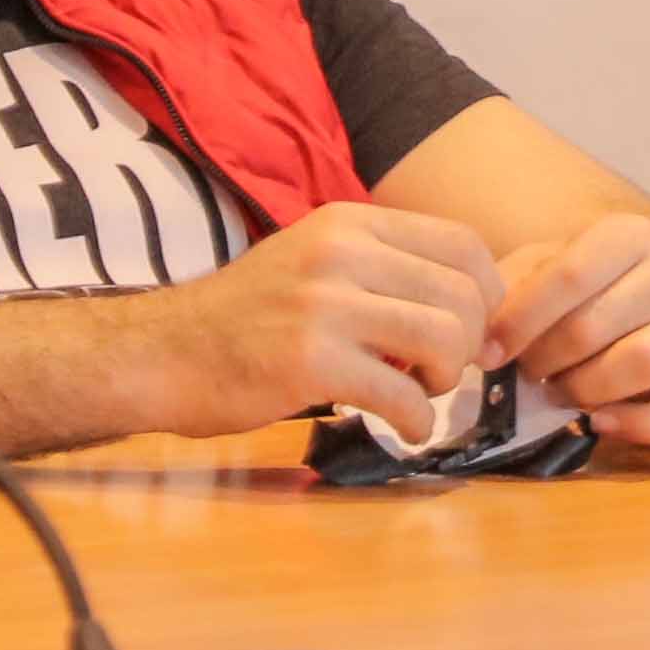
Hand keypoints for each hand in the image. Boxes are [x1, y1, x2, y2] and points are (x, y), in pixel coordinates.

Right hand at [188, 201, 504, 431]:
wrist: (162, 352)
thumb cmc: (247, 318)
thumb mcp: (316, 262)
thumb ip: (385, 271)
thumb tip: (474, 309)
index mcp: (350, 222)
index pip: (464, 244)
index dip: (486, 296)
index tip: (471, 332)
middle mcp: (342, 252)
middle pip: (464, 295)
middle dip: (467, 346)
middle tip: (435, 371)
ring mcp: (325, 306)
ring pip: (445, 340)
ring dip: (444, 381)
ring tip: (415, 393)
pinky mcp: (311, 362)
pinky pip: (404, 396)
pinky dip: (416, 422)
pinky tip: (400, 427)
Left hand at [491, 215, 649, 447]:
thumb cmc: (588, 286)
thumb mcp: (546, 266)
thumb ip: (512, 289)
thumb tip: (483, 339)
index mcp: (630, 235)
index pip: (569, 276)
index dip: (520, 321)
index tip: (489, 353)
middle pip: (596, 326)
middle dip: (546, 361)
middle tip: (527, 373)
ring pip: (641, 363)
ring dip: (585, 389)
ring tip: (561, 392)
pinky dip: (640, 427)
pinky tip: (600, 423)